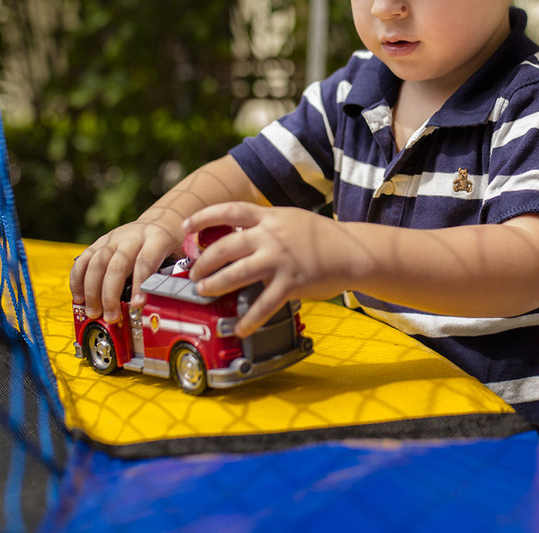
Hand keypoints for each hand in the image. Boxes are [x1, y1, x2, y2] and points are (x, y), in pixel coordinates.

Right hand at [70, 220, 180, 324]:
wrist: (160, 221)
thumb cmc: (171, 245)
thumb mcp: (182, 256)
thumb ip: (176, 275)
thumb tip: (171, 302)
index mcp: (156, 238)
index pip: (145, 261)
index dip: (140, 284)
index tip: (137, 305)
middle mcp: (132, 236)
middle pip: (117, 265)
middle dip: (111, 294)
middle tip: (111, 316)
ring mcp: (113, 238)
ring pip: (97, 263)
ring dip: (92, 291)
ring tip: (94, 312)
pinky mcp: (99, 242)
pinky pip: (83, 260)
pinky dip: (78, 279)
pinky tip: (80, 297)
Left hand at [182, 203, 356, 336]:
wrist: (353, 251)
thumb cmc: (320, 237)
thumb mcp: (290, 220)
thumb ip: (264, 225)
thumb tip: (235, 234)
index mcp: (270, 217)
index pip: (230, 211)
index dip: (204, 217)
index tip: (186, 226)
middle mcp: (272, 236)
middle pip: (225, 246)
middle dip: (204, 261)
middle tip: (194, 273)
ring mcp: (281, 260)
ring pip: (237, 273)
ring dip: (215, 285)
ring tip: (205, 291)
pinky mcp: (292, 282)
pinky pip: (264, 304)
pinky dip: (250, 319)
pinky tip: (240, 327)